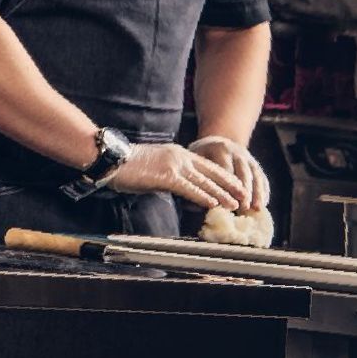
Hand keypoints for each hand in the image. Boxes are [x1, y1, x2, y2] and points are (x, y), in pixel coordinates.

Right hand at [105, 142, 250, 210]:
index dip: (224, 177)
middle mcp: (180, 156)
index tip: (237, 186)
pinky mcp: (166, 176)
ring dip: (223, 194)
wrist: (110, 158)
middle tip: (246, 196)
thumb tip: (177, 187)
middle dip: (231, 185)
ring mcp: (174, 165)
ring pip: (205, 182)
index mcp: (177, 153)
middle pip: (212, 172)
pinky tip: (214, 204)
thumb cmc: (127, 165)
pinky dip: (204, 197)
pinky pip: (190, 189)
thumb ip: (169, 174)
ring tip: (236, 205)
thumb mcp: (154, 166)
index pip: (207, 166)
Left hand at [189, 135, 269, 210]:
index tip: (228, 202)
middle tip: (244, 207)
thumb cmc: (202, 156)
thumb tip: (198, 203)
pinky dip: (264, 192)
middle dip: (245, 191)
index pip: (225, 169)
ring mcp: (249, 159)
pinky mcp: (256, 166)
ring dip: (257, 194)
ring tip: (256, 209)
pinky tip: (263, 205)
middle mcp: (237, 152)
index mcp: (220, 149)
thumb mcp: (196, 160)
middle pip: (243, 173)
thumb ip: (197, 178)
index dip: (228, 186)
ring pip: (256, 176)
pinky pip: (263, 179)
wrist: (218, 142)